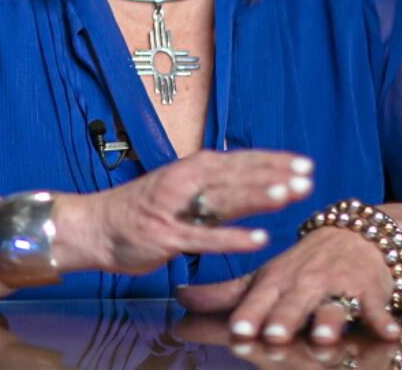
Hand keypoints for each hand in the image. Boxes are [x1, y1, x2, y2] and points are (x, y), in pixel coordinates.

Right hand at [53, 149, 314, 275]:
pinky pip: (204, 237)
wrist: (94, 227)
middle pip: (236, 175)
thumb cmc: (140, 210)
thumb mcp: (179, 190)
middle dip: (274, 175)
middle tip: (308, 176)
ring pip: (222, 199)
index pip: (239, 161)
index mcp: (191, 169)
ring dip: (257, 196)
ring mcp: (174, 208)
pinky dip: (232, 238)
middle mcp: (185, 181)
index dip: (272, 162)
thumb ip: (212, 185)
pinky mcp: (166, 236)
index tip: (305, 164)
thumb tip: (250, 175)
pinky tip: (258, 239)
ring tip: (289, 194)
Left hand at [176, 220, 400, 344]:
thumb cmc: (302, 267)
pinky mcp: (370, 292)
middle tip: (273, 335)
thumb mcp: (263, 276)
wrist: (357, 239)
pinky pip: (377, 309)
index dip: (248, 315)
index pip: (259, 300)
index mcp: (276, 280)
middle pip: (293, 305)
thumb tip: (178, 299)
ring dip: (328, 322)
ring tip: (324, 337)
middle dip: (283, 319)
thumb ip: (223, 294)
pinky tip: (390, 332)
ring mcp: (338, 288)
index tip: (237, 332)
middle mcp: (305, 283)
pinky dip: (384, 320)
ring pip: (333, 308)